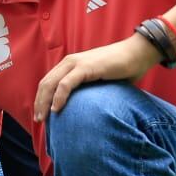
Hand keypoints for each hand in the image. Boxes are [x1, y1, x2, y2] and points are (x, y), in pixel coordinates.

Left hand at [33, 33, 160, 123]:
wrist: (137, 54)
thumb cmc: (121, 69)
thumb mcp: (99, 81)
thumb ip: (88, 91)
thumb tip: (86, 110)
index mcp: (70, 65)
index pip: (48, 82)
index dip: (40, 98)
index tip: (40, 115)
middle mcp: (69, 62)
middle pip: (45, 84)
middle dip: (38, 103)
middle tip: (38, 121)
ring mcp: (76, 63)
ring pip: (51, 84)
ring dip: (44, 102)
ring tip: (43, 118)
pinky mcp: (85, 67)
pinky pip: (66, 84)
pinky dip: (59, 97)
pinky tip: (56, 109)